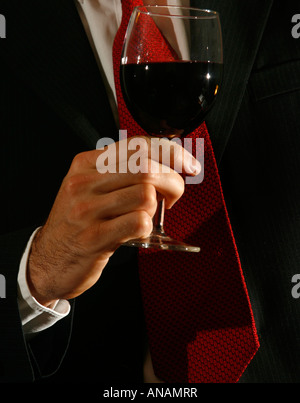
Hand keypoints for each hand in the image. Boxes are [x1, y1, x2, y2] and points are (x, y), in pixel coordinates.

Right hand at [27, 136, 199, 306]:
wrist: (46, 260)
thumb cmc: (76, 223)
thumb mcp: (89, 188)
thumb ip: (120, 172)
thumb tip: (166, 162)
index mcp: (86, 164)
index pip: (137, 145)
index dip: (171, 152)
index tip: (187, 164)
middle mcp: (84, 183)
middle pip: (146, 167)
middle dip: (173, 181)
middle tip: (173, 195)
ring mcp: (87, 210)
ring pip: (145, 194)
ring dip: (157, 207)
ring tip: (147, 215)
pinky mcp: (94, 237)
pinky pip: (139, 222)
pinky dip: (147, 227)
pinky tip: (137, 231)